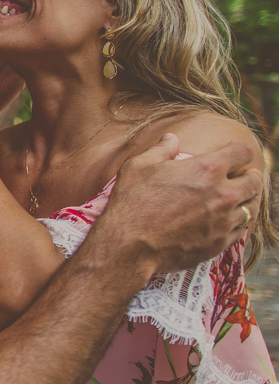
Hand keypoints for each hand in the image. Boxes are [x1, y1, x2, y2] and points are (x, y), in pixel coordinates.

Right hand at [96, 134, 263, 276]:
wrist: (129, 245)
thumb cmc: (132, 202)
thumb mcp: (139, 166)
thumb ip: (161, 150)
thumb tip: (172, 138)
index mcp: (207, 169)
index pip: (241, 152)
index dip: (238, 150)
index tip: (233, 153)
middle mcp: (223, 194)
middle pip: (253, 181)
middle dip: (248, 176)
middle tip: (242, 176)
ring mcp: (224, 221)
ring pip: (251, 207)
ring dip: (246, 200)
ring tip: (239, 199)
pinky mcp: (220, 243)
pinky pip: (241, 230)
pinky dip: (237, 223)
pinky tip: (228, 220)